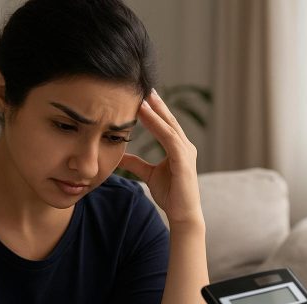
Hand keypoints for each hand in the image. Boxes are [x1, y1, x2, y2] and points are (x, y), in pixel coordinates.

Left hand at [118, 90, 202, 225]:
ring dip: (155, 111)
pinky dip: (157, 125)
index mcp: (179, 148)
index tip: (143, 96)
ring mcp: (186, 152)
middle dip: (157, 104)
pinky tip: (146, 115)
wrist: (183, 215)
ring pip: (169, 126)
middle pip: (169, 120)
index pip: (166, 125)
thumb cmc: (171, 195)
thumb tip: (120, 154)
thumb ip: (136, 163)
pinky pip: (169, 138)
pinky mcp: (184, 161)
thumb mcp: (149, 175)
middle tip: (145, 86)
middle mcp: (185, 147)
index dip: (155, 110)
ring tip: (143, 98)